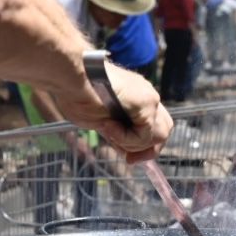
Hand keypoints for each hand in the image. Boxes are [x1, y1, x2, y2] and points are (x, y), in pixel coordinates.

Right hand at [54, 62, 171, 163]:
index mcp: (135, 98)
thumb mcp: (99, 120)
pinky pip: (145, 135)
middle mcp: (146, 96)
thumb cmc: (74, 94)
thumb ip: (116, 132)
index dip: (142, 145)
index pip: (151, 126)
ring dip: (133, 144)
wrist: (71, 76)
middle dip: (148, 150)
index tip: (128, 158)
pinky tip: (108, 126)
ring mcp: (149, 98)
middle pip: (164, 131)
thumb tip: (126, 151)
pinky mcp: (147, 101)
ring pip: (159, 136)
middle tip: (129, 159)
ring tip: (109, 132)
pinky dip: (126, 139)